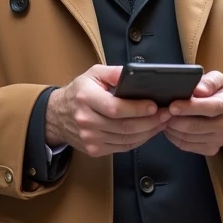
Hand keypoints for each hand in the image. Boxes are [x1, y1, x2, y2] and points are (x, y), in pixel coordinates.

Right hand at [45, 65, 168, 156]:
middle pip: (124, 126)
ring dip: (148, 132)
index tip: (155, 105)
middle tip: (166, 114)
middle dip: (150, 121)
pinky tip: (148, 131)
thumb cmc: (79, 92)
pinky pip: (122, 147)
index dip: (137, 109)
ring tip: (162, 122)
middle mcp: (85, 120)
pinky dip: (139, 140)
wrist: (56, 115)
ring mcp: (89, 138)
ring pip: (126, 139)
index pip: (115, 108)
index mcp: (85, 98)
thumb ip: (114, 73)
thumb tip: (136, 74)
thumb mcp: (93, 74)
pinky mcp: (94, 149)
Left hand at [162, 70, 222, 155]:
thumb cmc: (217, 90)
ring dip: (172, 128)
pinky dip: (173, 137)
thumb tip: (198, 90)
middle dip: (175, 119)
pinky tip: (169, 127)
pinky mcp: (211, 149)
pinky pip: (186, 145)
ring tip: (163, 117)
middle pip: (196, 126)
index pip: (210, 108)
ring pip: (188, 137)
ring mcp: (220, 139)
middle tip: (161, 112)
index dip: (189, 108)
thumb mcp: (217, 79)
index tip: (172, 106)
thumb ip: (208, 82)